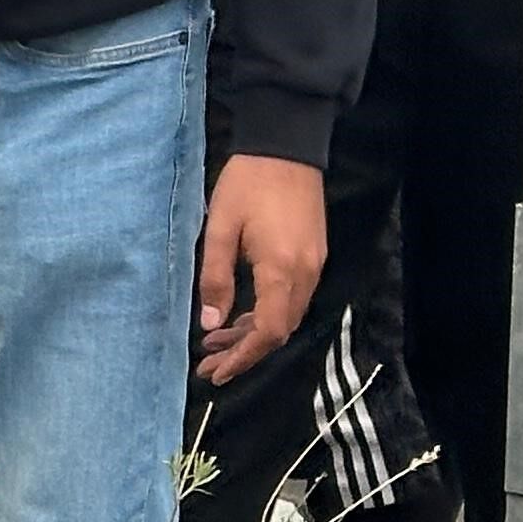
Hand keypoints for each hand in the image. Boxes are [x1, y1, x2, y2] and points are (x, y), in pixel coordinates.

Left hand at [195, 153, 328, 385]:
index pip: (269, 331)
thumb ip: (214, 279)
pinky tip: (238, 317)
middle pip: (280, 330)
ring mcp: (314, 264)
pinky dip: (265, 315)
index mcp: (282, 270)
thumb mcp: (219, 230)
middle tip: (208, 367)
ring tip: (214, 344)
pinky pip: (291, 299)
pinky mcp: (313, 255)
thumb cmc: (248, 185)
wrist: (287, 148)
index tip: (216, 373)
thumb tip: (209, 322)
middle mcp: (306, 273)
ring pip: (286, 316)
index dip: (243, 357)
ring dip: (252, 335)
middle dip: (245, 353)